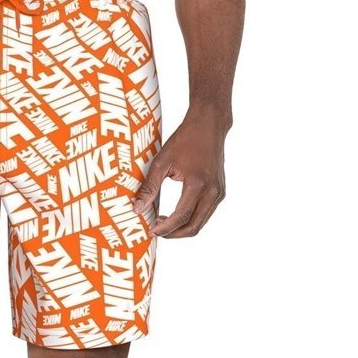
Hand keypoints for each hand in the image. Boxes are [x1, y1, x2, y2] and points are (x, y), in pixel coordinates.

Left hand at [132, 108, 228, 238]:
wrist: (209, 124)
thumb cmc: (185, 139)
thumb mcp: (162, 162)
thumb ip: (149, 187)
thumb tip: (137, 209)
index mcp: (198, 184)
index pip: (180, 217)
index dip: (164, 228)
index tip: (151, 230)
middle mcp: (212, 192)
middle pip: (193, 227)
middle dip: (173, 234)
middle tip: (156, 230)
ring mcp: (218, 193)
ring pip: (200, 223)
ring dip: (181, 228)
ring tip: (162, 221)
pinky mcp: (219, 192)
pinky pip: (204, 214)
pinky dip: (190, 219)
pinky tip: (175, 214)